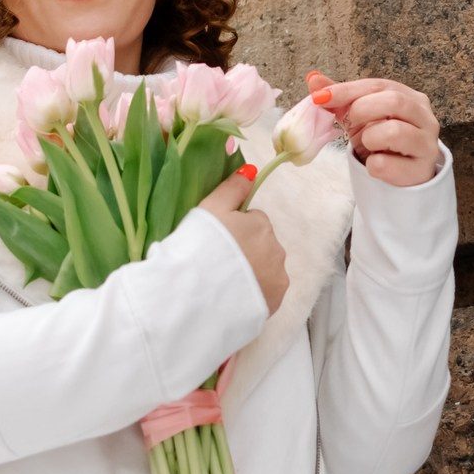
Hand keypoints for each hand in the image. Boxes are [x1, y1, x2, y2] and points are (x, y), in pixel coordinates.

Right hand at [199, 169, 288, 314]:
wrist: (196, 294)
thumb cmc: (201, 245)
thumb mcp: (211, 208)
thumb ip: (233, 188)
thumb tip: (251, 170)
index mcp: (262, 225)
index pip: (253, 221)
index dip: (234, 230)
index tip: (217, 240)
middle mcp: (277, 251)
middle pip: (262, 245)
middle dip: (246, 251)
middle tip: (218, 261)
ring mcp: (278, 279)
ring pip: (266, 270)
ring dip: (251, 272)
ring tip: (224, 282)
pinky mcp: (274, 304)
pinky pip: (266, 293)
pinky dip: (254, 293)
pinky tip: (234, 297)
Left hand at [307, 71, 440, 187]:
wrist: (401, 174)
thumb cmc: (381, 140)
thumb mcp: (359, 116)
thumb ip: (339, 98)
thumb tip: (313, 78)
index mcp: (410, 97)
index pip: (378, 85)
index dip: (347, 90)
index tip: (320, 97)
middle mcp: (425, 117)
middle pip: (394, 101)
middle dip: (362, 111)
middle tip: (350, 123)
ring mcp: (427, 144)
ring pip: (394, 132)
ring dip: (369, 138)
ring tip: (369, 145)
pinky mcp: (421, 170)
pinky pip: (386, 164)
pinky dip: (372, 165)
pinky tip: (376, 164)